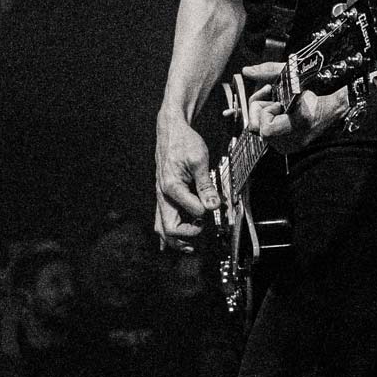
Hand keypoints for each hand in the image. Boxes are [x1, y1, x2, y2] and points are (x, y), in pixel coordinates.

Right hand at [155, 113, 217, 251]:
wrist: (170, 130)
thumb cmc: (183, 142)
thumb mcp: (199, 160)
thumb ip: (206, 185)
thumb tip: (214, 205)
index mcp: (171, 187)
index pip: (192, 211)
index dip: (206, 212)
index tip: (215, 205)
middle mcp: (162, 194)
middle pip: (168, 228)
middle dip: (186, 237)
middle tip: (201, 232)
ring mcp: (161, 196)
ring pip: (161, 226)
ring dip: (176, 239)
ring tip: (190, 246)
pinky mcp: (163, 195)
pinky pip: (161, 218)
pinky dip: (168, 232)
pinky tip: (174, 243)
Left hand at [243, 61, 342, 153]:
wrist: (332, 108)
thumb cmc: (315, 92)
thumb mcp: (292, 75)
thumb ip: (268, 71)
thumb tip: (247, 71)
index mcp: (296, 127)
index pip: (265, 129)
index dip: (267, 112)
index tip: (279, 102)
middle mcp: (291, 142)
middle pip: (257, 130)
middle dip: (263, 111)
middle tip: (276, 102)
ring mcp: (288, 147)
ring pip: (260, 132)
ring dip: (266, 116)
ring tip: (280, 108)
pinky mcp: (286, 147)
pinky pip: (268, 136)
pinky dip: (270, 123)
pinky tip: (281, 116)